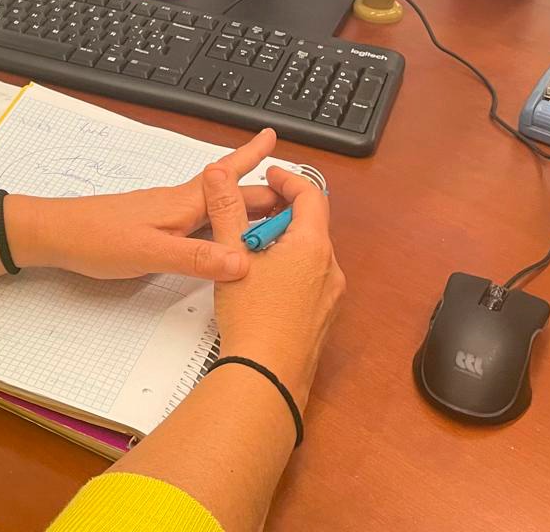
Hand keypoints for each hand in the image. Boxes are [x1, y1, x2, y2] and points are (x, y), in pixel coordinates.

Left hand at [11, 129, 284, 282]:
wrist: (54, 235)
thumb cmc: (97, 239)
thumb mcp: (148, 253)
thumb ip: (195, 259)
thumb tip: (244, 261)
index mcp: (182, 204)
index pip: (226, 176)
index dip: (250, 157)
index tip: (274, 138)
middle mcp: (177, 204)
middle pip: (228, 195)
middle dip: (263, 191)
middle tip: (297, 196)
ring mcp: (164, 215)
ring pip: (214, 208)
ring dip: (242, 209)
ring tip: (270, 217)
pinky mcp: (153, 228)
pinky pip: (197, 222)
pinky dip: (219, 225)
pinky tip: (220, 239)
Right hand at [201, 162, 343, 405]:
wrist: (267, 375)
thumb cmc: (253, 316)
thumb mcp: (232, 253)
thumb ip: (226, 208)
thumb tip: (219, 174)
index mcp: (313, 247)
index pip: (310, 195)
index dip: (288, 180)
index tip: (269, 176)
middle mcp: (330, 269)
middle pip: (310, 226)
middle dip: (279, 215)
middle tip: (248, 219)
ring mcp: (331, 297)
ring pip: (309, 255)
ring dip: (283, 244)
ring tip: (249, 254)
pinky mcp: (323, 318)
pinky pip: (310, 281)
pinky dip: (289, 270)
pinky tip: (261, 285)